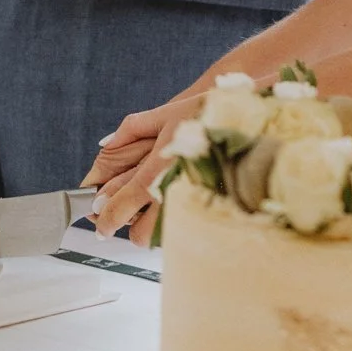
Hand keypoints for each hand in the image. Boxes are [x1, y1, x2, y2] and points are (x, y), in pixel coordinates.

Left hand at [85, 91, 205, 236]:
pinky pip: (185, 228)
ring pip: (163, 238)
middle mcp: (172, 194)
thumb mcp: (167, 113)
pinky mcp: (210, 210)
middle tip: (132, 213)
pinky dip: (178, 222)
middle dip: (132, 228)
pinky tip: (182, 202)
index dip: (105, 219)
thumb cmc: (210, 114)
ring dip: (156, 228)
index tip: (101, 222)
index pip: (120, 207)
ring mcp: (191, 206)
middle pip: (139, 234)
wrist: (250, 121)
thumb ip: (132, 129)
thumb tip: (107, 143)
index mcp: (156, 171)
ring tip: (160, 207)